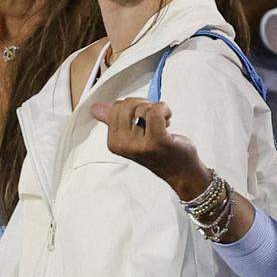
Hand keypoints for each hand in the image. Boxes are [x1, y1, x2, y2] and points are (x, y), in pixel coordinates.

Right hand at [90, 98, 212, 200]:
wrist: (180, 171)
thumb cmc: (158, 151)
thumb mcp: (131, 135)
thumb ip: (113, 120)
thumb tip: (95, 108)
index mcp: (114, 142)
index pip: (116, 107)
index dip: (133, 107)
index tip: (142, 120)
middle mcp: (123, 145)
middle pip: (127, 104)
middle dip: (143, 106)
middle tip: (153, 120)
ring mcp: (139, 144)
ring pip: (142, 107)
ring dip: (156, 110)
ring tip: (162, 124)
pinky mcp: (156, 141)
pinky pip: (155, 111)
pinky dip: (164, 109)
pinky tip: (168, 119)